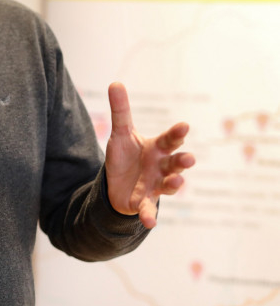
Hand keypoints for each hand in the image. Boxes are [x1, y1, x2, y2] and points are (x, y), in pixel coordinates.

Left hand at [104, 82, 195, 227]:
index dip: (177, 133)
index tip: (184, 126)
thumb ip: (120, 111)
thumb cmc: (126, 154)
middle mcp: (162, 167)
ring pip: (169, 185)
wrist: (119, 183)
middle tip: (188, 157)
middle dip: (182, 160)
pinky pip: (149, 209)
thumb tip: (115, 82)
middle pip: (175, 163)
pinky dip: (149, 216)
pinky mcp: (144, 202)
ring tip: (176, 182)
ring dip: (174, 184)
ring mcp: (156, 185)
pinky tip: (150, 223)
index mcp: (158, 148)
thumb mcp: (120, 133)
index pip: (170, 139)